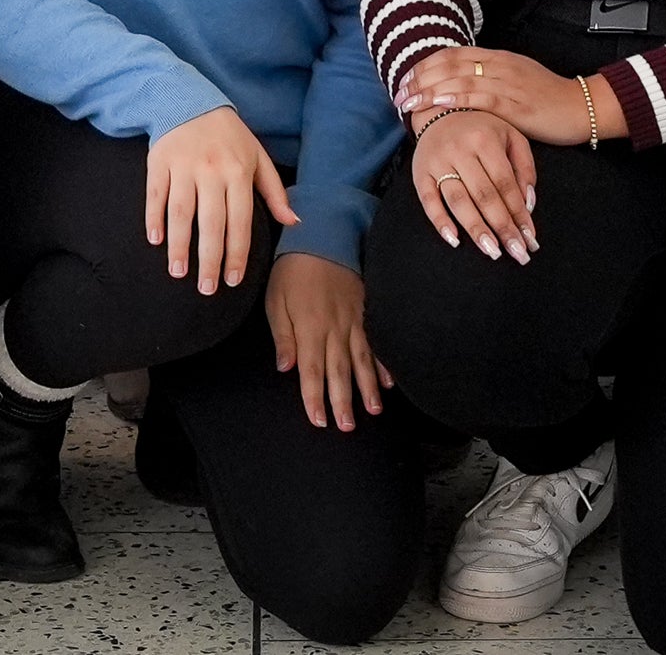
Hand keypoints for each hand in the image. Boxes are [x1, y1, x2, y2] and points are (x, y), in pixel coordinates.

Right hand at [143, 106, 296, 294]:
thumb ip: (275, 192)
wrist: (189, 100)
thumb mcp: (258, 157)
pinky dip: (154, 218)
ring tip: (179, 272)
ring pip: (181, 212)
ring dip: (180, 245)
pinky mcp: (159, 161)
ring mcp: (183, 166)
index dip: (237, 252)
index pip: (240, 220)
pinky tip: (155, 241)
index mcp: (239, 171)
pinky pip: (155, 194)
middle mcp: (212, 170)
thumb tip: (294, 223)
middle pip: (211, 222)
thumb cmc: (228, 136)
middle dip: (210, 259)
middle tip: (207, 288)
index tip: (233, 280)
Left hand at [265, 252, 390, 431]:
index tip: (319, 421)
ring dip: (368, 387)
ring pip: (361, 360)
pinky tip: (390, 381)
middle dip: (343, 401)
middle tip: (347, 427)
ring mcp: (353, 321)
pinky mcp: (365, 313)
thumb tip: (285, 368)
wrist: (322, 238)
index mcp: (309, 328)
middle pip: (339, 372)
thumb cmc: (291, 271)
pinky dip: (383, 363)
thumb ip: (283, 336)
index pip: (311, 371)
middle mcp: (334, 329)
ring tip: (374, 410)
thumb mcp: (275, 301)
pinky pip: (376, 342)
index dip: (315, 398)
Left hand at [393, 45, 617, 145]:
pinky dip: (457, 97)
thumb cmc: (546, 96)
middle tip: (398, 94)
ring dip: (429, 90)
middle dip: (419, 79)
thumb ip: (488, 77)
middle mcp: (499, 65)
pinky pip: (481, 98)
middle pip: (450, 64)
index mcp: (497, 57)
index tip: (405, 79)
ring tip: (408, 102)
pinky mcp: (516, 105)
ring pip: (460, 79)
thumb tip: (457, 82)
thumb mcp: (514, 78)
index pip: (452, 54)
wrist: (581, 107)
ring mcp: (507, 83)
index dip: (425, 65)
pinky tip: (439, 101)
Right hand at [406, 108, 539, 260]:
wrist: (438, 109)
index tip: (530, 239)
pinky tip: (454, 239)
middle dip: (502, 227)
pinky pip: (428, 200)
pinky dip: (440, 221)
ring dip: (476, 229)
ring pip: (458, 201)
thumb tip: (528, 205)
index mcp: (486, 140)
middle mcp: (460, 150)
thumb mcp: (511, 136)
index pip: (506, 185)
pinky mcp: (420, 172)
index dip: (519, 214)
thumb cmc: (482, 128)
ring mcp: (438, 162)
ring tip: (492, 251)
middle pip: (484, 196)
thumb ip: (525, 168)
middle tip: (517, 253)